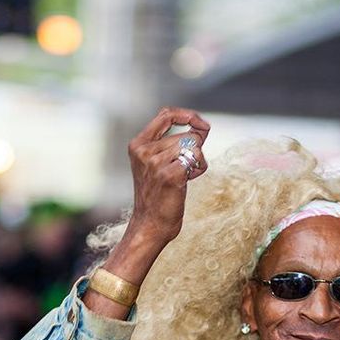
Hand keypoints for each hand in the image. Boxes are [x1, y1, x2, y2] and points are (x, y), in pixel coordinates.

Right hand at [127, 106, 210, 247]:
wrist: (150, 224)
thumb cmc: (157, 195)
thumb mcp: (155, 163)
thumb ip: (171, 143)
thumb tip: (202, 128)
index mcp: (138, 145)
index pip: (166, 114)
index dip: (188, 115)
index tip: (201, 124)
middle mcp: (144, 151)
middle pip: (186, 134)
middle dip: (195, 149)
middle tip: (185, 169)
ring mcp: (155, 162)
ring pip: (193, 146)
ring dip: (196, 161)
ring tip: (183, 177)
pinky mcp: (169, 174)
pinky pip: (196, 158)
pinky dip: (198, 170)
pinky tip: (187, 181)